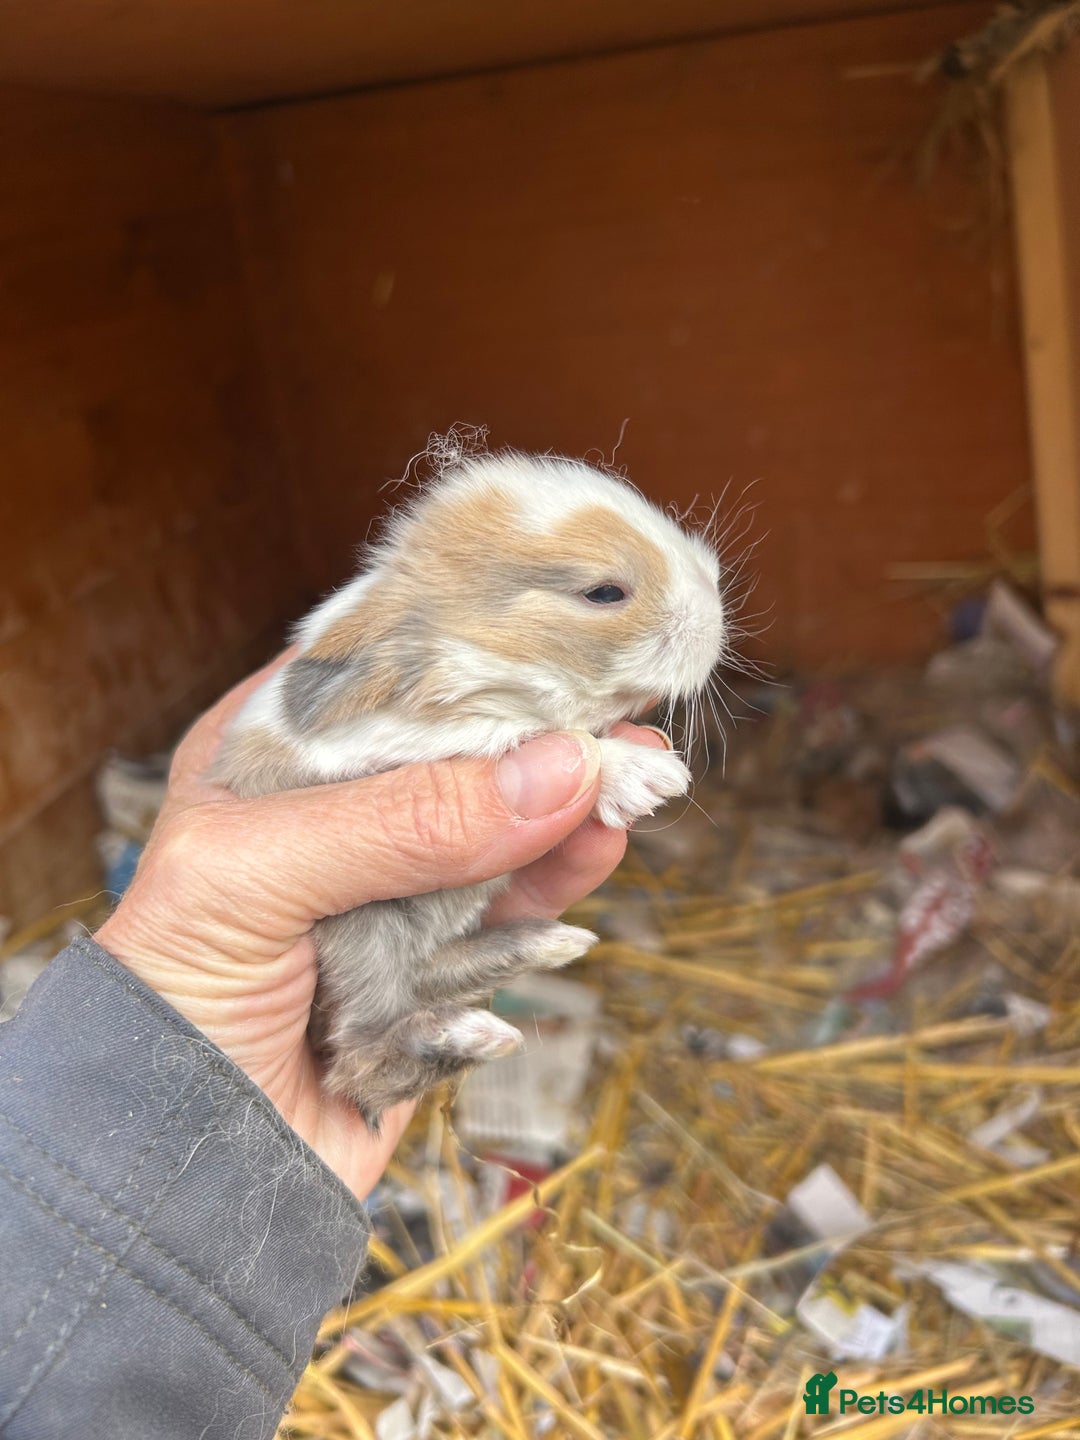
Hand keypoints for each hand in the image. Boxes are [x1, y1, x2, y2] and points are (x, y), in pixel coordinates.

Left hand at [96, 652, 668, 1199]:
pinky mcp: (437, 966)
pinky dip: (560, 884)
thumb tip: (558, 772)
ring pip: (502, 829)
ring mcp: (391, 892)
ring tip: (638, 782)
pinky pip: (513, 914)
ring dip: (570, 805)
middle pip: (461, 752)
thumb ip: (402, 821)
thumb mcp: (255, 879)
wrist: (178, 1174)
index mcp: (270, 761)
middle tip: (624, 715)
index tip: (560, 635)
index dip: (470, 656)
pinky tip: (599, 850)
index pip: (382, 679)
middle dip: (541, 732)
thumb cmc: (169, 1005)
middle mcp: (335, 815)